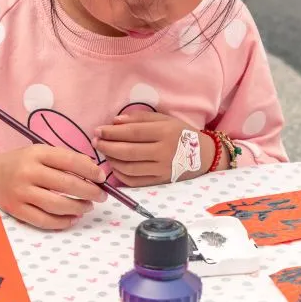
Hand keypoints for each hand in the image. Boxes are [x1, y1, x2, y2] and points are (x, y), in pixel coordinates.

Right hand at [0, 148, 106, 229]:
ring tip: (88, 207)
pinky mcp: (16, 210)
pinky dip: (63, 221)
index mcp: (36, 153)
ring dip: (79, 207)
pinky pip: (45, 220)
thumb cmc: (22, 163)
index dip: (90, 171)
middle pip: (67, 184)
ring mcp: (21, 193)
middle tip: (101, 196)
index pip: (70, 161)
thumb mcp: (40, 153)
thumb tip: (94, 172)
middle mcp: (28, 172)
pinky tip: (73, 217)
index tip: (102, 178)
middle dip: (90, 192)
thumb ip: (64, 159)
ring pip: (58, 205)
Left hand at [95, 112, 212, 186]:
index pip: (132, 133)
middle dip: (107, 146)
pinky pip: (135, 181)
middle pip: (127, 151)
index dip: (112, 132)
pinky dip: (120, 174)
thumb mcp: (165, 119)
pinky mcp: (161, 182)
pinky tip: (115, 165)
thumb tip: (115, 121)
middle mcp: (164, 152)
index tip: (98, 130)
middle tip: (96, 141)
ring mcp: (162, 170)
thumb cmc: (181, 134)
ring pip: (129, 168)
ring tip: (105, 152)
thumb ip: (140, 118)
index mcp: (165, 132)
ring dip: (112, 160)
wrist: (204, 156)